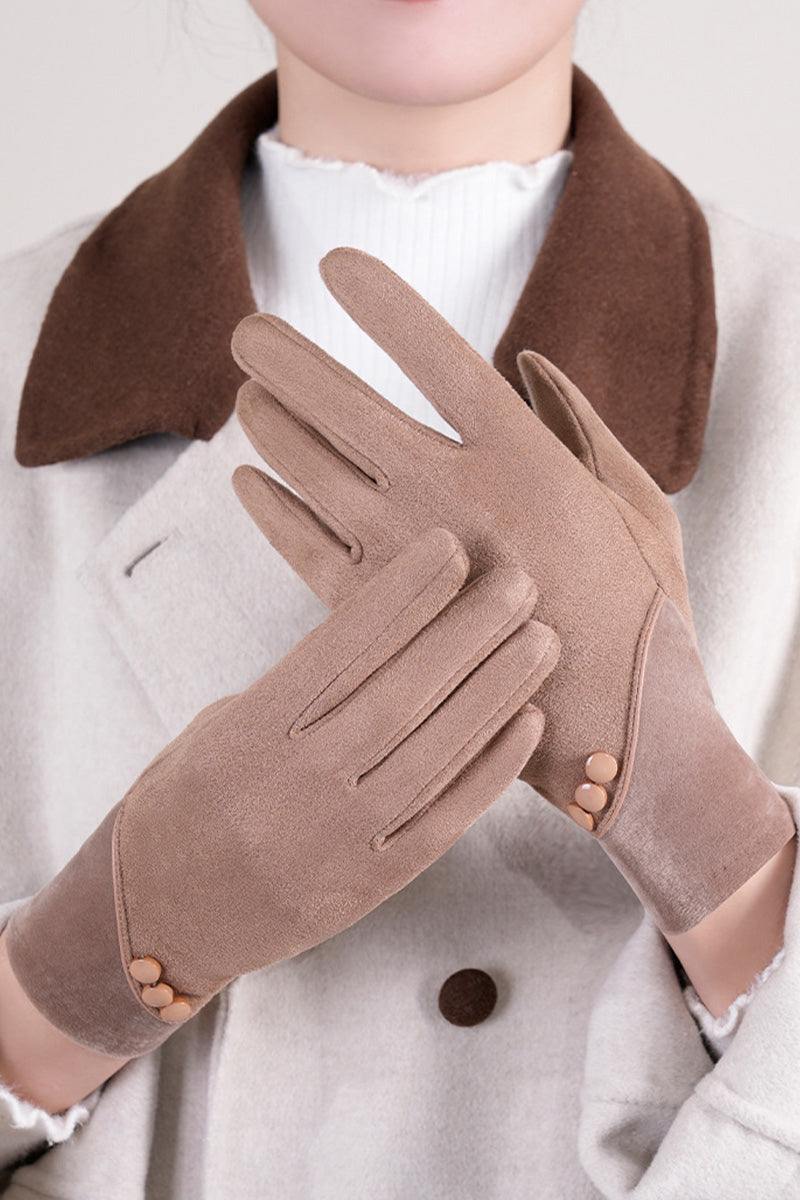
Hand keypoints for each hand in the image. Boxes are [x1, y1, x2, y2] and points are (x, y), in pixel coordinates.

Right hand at [5, 530, 557, 1058]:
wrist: (161, 916)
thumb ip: (297, 690)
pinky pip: (444, 820)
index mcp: (253, 731)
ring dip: (497, 691)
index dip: (403, 595)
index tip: (451, 549)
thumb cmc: (185, 803)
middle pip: (403, 692)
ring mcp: (340, 838)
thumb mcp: (221, 728)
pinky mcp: (370, 883)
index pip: (342, 647)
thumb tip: (388, 640)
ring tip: (542, 640)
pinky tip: (529, 722)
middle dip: (470, 631)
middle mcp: (300, 781)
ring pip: (435, 751)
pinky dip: (491, 770)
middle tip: (519, 581)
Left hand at [230, 248, 793, 935]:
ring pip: (311, 471)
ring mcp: (410, 560)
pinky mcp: (383, 619)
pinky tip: (249, 479)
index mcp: (526, 459)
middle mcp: (456, 499)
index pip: (438, 356)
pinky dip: (271, 509)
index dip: (383, 304)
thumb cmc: (643, 613)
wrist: (620, 731)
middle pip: (345, 407)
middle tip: (246, 330)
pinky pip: (304, 550)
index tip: (338, 265)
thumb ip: (582, 424)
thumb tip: (526, 364)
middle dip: (285, 360)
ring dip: (269, 424)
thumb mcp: (640, 502)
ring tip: (245, 396)